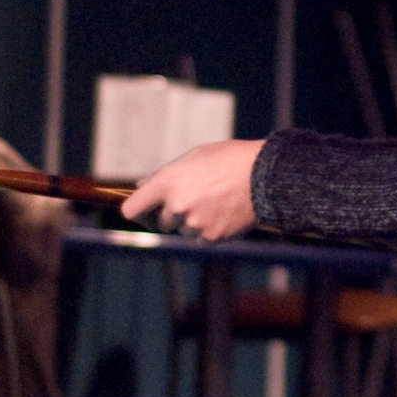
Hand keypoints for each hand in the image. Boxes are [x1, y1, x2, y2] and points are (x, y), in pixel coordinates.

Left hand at [119, 140, 263, 240]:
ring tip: (215, 201)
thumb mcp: (193, 157)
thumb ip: (165, 174)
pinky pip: (200, 238)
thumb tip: (142, 186)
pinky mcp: (211, 237)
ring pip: (182, 230)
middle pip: (161, 221)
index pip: (131, 209)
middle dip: (172, 213)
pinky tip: (223, 212)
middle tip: (194, 199)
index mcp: (167, 182)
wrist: (265, 176)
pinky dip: (208, 230)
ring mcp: (194, 223)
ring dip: (192, 221)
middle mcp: (176, 205)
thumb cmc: (228, 160)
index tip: (144, 211)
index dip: (136, 211)